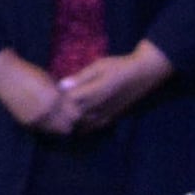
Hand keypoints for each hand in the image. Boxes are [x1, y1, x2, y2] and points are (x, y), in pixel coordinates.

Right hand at [0, 52, 76, 135]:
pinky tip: (46, 118)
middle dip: (70, 122)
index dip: (77, 111)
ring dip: (58, 126)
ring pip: (55, 131)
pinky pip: (42, 130)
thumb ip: (63, 93)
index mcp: (54, 98)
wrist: (6, 76)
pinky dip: (47, 126)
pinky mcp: (27, 123)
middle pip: (67, 127)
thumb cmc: (30, 73)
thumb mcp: (51, 80)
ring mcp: (36, 119)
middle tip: (68, 115)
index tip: (77, 108)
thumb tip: (75, 103)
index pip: (75, 114)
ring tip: (58, 117)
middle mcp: (46, 111)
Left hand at [55, 43, 170, 130]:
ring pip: (81, 125)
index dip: (58, 99)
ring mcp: (104, 116)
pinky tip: (77, 122)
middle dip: (62, 112)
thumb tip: (61, 85)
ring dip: (72, 121)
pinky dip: (82, 127)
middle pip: (72, 116)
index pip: (67, 102)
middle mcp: (97, 108)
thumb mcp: (98, 66)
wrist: (142, 75)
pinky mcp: (110, 119)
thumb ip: (80, 77)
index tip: (53, 93)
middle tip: (56, 105)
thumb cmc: (119, 67)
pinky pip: (92, 128)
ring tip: (64, 114)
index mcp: (92, 93)